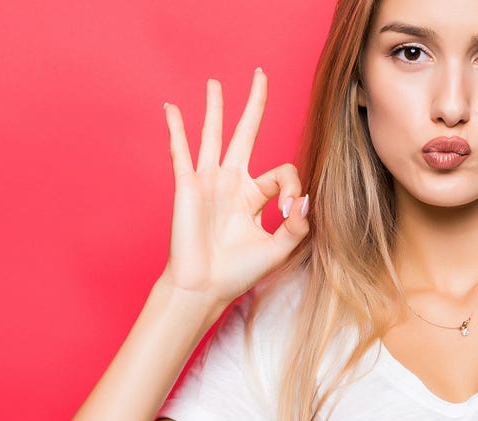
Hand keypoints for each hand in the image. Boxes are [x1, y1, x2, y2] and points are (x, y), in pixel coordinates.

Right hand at [158, 68, 309, 309]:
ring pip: (213, 135)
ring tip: (215, 83)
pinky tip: (171, 109)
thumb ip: (297, 226)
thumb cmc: (237, 273)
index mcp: (253, 196)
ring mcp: (208, 182)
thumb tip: (306, 198)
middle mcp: (231, 183)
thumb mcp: (278, 249)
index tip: (289, 212)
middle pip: (245, 133)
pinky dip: (176, 130)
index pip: (282, 172)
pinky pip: (181, 152)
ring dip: (215, 108)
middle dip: (254, 104)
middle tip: (259, 75)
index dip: (292, 188)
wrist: (204, 288)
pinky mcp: (188, 186)